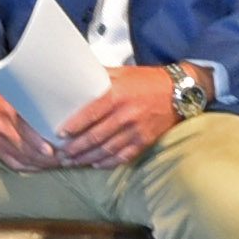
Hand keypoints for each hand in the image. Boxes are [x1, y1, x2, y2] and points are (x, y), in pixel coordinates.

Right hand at [0, 72, 62, 171]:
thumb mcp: (14, 87)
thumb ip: (33, 98)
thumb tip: (58, 107)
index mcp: (8, 110)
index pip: (30, 134)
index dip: (45, 146)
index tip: (62, 150)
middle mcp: (1, 127)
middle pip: (29, 151)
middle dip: (50, 159)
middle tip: (67, 159)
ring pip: (23, 159)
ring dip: (42, 165)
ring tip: (59, 163)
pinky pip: (12, 163)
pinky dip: (28, 167)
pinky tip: (41, 166)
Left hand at [56, 65, 189, 168]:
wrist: (178, 92)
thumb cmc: (147, 81)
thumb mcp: (122, 73)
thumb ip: (99, 77)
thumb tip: (75, 75)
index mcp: (117, 95)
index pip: (90, 114)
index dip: (74, 126)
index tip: (60, 135)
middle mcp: (126, 115)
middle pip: (95, 136)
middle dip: (75, 148)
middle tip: (61, 154)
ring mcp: (136, 131)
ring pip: (106, 150)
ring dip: (87, 158)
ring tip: (72, 162)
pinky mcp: (145, 141)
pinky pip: (123, 156)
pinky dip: (108, 162)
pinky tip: (95, 165)